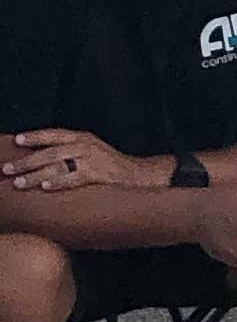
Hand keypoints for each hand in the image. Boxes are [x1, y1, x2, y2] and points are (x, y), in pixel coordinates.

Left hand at [1, 129, 162, 196]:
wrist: (138, 176)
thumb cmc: (111, 166)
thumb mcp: (91, 151)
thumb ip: (70, 151)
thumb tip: (41, 159)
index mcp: (82, 138)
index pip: (53, 134)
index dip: (34, 137)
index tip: (16, 141)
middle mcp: (85, 146)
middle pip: (49, 152)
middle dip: (26, 161)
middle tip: (7, 169)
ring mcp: (92, 160)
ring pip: (56, 166)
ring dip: (34, 174)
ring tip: (18, 182)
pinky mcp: (98, 175)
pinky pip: (73, 178)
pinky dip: (57, 182)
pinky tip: (44, 186)